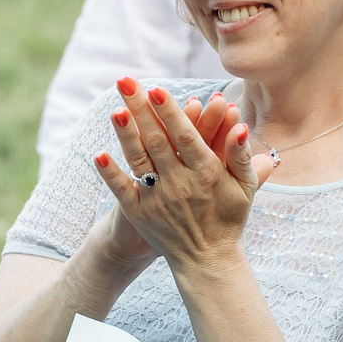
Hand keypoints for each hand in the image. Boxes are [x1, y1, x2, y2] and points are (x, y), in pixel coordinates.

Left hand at [93, 79, 271, 275]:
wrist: (207, 261)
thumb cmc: (228, 218)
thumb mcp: (244, 188)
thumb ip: (241, 156)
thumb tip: (240, 125)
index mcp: (207, 174)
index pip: (185, 136)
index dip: (170, 112)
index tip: (156, 88)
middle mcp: (180, 184)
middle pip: (156, 141)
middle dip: (141, 109)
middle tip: (126, 81)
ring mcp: (157, 199)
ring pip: (138, 160)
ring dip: (125, 134)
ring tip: (114, 108)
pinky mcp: (140, 214)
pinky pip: (122, 190)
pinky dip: (110, 173)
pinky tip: (98, 153)